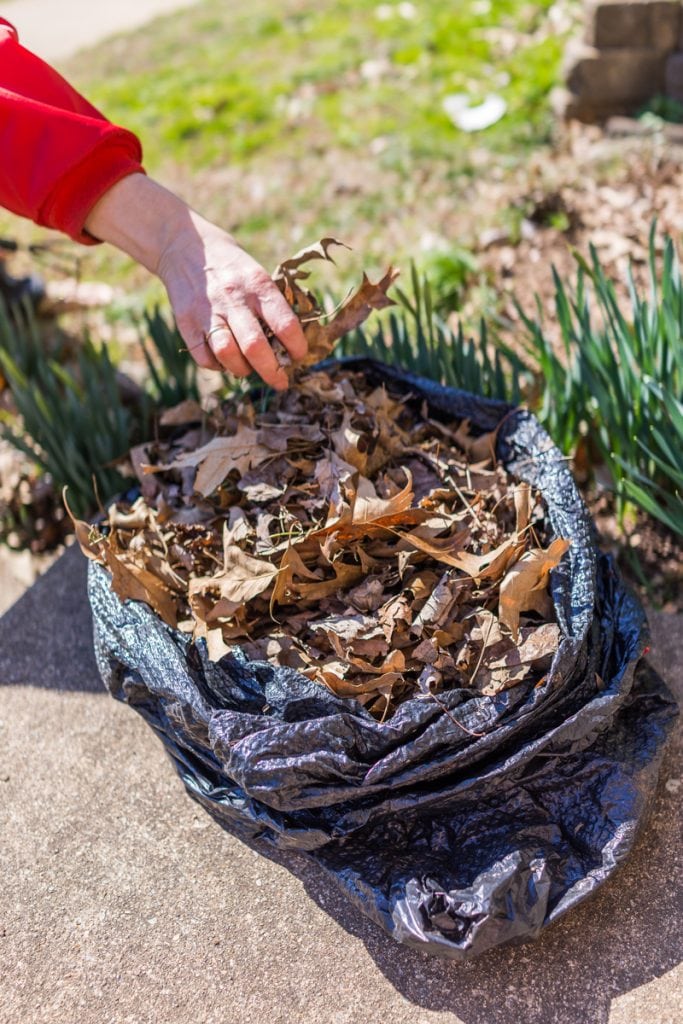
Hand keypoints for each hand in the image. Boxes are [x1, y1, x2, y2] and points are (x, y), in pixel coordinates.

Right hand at [84, 174, 306, 388]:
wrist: (186, 245)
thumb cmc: (233, 266)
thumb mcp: (257, 274)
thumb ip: (273, 305)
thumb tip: (291, 344)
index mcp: (258, 285)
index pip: (285, 324)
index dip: (297, 347)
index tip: (299, 357)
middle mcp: (233, 298)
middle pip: (255, 347)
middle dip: (272, 372)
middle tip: (280, 382)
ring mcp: (207, 311)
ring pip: (228, 355)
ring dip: (242, 371)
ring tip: (249, 370)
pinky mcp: (186, 322)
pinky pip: (204, 357)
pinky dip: (217, 367)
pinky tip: (225, 361)